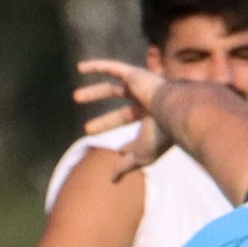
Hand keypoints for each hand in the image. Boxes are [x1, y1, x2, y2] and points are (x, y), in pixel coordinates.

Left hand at [72, 58, 172, 176]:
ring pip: (114, 89)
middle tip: (87, 130)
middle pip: (122, 114)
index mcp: (154, 124)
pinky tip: (79, 68)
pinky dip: (96, 66)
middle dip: (105, 123)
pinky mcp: (134, 74)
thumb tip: (112, 180)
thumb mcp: (140, 156)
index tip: (119, 151)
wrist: (173, 110)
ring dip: (94, 93)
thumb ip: (125, 166)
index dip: (127, 144)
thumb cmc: (160, 136)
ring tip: (75, 98)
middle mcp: (149, 105)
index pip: (138, 140)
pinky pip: (113, 67)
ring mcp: (142, 88)